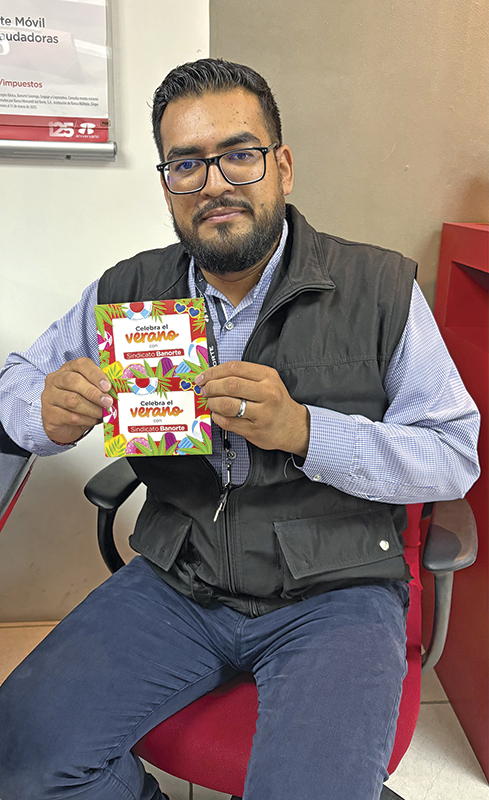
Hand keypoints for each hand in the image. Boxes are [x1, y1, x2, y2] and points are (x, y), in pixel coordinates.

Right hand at [41, 357, 112, 444]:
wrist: (65, 425)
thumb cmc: (79, 405)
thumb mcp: (90, 393)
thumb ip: (100, 389)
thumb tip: (115, 393)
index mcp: (68, 369)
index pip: (81, 364)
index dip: (95, 374)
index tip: (108, 386)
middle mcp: (56, 379)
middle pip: (73, 381)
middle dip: (94, 393)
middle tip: (108, 402)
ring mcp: (49, 396)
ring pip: (72, 400)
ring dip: (91, 408)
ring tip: (102, 413)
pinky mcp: (49, 413)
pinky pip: (69, 416)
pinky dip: (85, 419)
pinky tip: (92, 420)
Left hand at [195, 361, 309, 456]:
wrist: (295, 426)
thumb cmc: (277, 402)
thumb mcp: (268, 381)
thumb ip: (244, 376)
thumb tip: (212, 376)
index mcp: (268, 377)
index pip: (235, 368)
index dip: (214, 372)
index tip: (203, 377)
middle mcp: (267, 394)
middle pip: (230, 385)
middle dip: (211, 387)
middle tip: (205, 390)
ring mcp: (261, 413)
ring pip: (227, 405)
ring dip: (213, 402)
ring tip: (212, 402)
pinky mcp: (254, 430)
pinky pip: (227, 422)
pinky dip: (217, 417)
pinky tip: (218, 414)